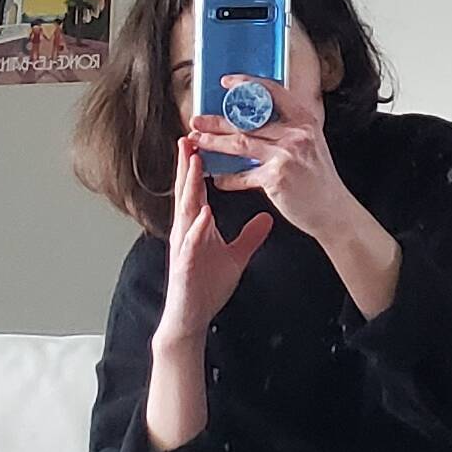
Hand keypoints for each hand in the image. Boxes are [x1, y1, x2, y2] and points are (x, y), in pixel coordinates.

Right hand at [158, 133, 272, 342]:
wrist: (192, 316)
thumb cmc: (207, 285)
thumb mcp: (235, 255)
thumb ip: (249, 235)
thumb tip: (266, 218)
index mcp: (197, 225)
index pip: (197, 189)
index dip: (199, 165)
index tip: (203, 140)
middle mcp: (187, 230)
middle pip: (187, 191)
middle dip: (188, 164)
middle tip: (189, 135)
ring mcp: (184, 245)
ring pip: (186, 209)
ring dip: (189, 185)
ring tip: (195, 161)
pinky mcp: (185, 263)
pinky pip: (192, 242)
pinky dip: (198, 226)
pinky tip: (205, 212)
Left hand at [185, 78, 400, 317]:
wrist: (334, 212)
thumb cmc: (321, 180)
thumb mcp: (313, 144)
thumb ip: (290, 129)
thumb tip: (260, 119)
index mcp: (304, 121)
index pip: (273, 92)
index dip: (247, 84)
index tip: (227, 83)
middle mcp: (296, 134)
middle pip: (248, 121)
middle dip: (217, 120)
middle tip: (197, 119)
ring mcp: (286, 155)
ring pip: (240, 143)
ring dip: (214, 142)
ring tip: (197, 140)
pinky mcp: (275, 178)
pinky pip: (243, 175)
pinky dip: (228, 178)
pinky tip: (217, 178)